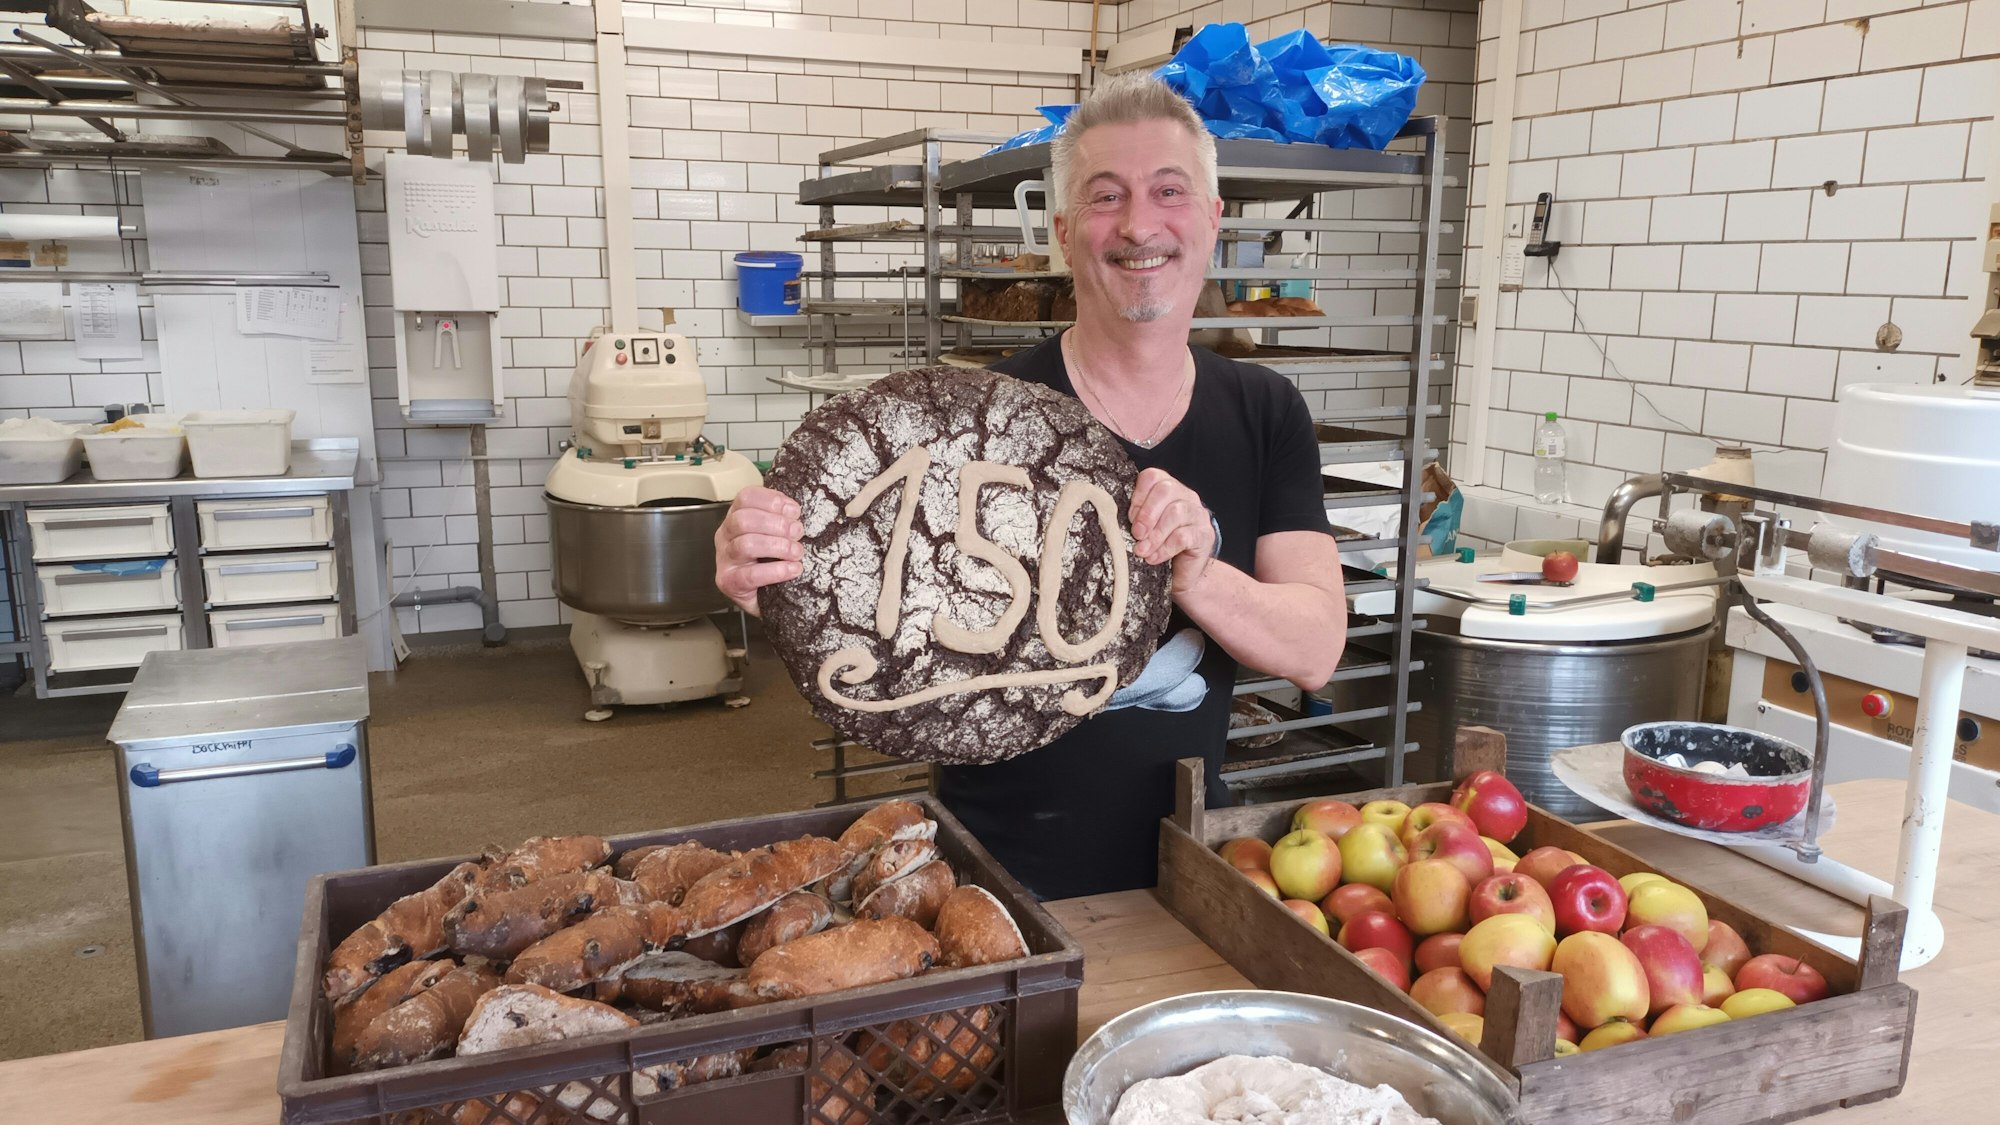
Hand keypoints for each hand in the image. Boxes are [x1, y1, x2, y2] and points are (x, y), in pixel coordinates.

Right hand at [714, 486, 803, 614]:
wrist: (765, 599)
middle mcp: (725, 535)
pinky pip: (751, 575)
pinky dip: (777, 571)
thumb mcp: (775, 535)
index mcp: (735, 517)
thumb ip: (781, 519)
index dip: (772, 500)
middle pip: (744, 519)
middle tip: (798, 533)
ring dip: (778, 546)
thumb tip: (794, 511)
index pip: (746, 497)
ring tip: (797, 553)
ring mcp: (724, 559)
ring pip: (746, 544)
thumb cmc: (769, 562)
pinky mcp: (728, 582)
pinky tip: (793, 569)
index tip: (794, 511)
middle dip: (776, 524)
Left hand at [1128, 467, 1215, 593]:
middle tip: (1136, 534)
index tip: (1129, 517)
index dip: (1138, 496)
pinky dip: (1165, 548)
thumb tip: (1112, 518)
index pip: (1152, 476)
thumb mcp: (1143, 529)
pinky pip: (1183, 536)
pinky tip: (1153, 558)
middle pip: (1166, 490)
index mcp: (1167, 488)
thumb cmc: (1157, 548)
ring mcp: (1197, 514)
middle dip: (1147, 513)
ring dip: (1155, 534)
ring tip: (1142, 550)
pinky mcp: (1204, 535)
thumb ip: (1133, 518)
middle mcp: (1185, 496)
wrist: (1181, 575)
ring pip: (1176, 512)